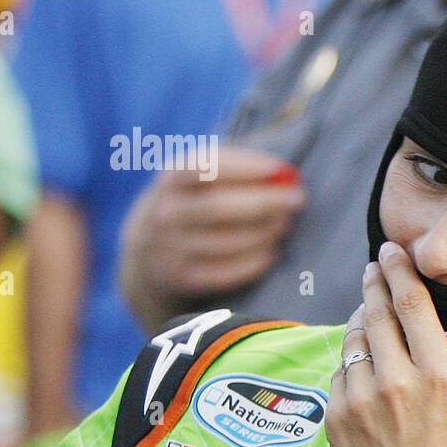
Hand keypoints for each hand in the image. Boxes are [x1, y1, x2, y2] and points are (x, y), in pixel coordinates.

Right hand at [119, 146, 305, 329]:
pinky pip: (227, 273)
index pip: (205, 167)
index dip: (246, 168)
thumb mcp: (201, 177)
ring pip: (229, 241)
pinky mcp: (182, 279)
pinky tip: (272, 252)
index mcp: (172, 178)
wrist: (149, 253)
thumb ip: (240, 167)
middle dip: (265, 202)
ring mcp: (170, 248)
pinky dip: (256, 262)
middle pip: (219, 206)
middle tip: (297, 200)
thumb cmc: (194, 202)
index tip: (280, 171)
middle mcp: (166, 213)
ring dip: (266, 232)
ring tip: (284, 224)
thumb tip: (284, 175)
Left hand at [326, 242, 446, 446]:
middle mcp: (395, 381)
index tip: (392, 252)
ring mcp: (359, 399)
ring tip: (370, 311)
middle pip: (377, 312)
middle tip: (375, 266)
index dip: (400, 271)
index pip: (412, 305)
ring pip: (354, 340)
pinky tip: (364, 363)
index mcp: (439, 376)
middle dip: (374, 283)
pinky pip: (339, 373)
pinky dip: (350, 361)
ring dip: (361, 320)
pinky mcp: (336, 418)